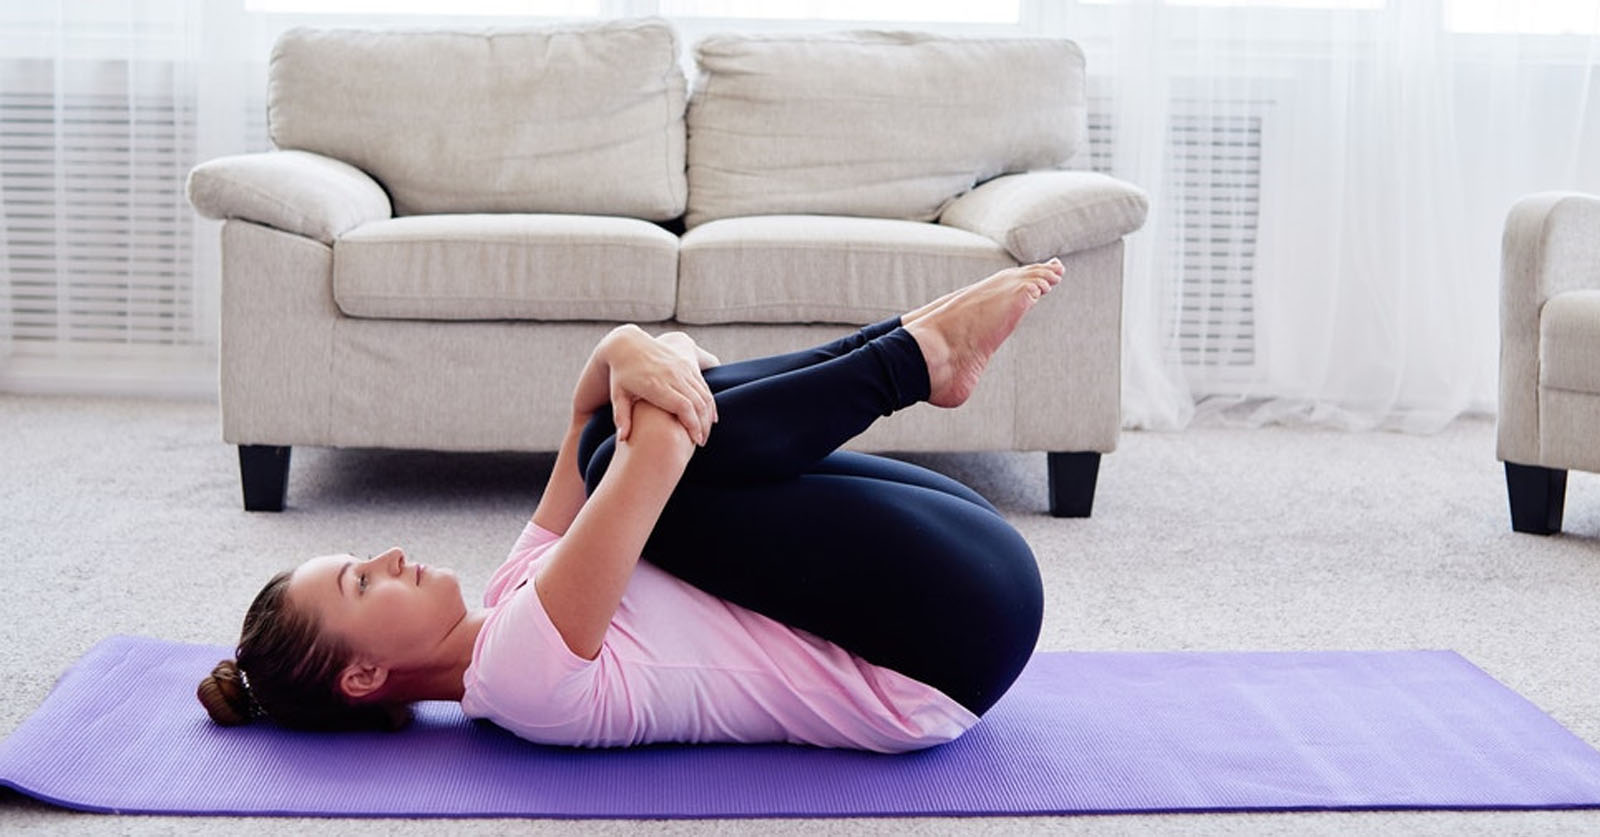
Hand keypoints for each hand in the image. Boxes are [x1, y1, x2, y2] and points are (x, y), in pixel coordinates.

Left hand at [604, 328, 716, 444]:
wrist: (627, 344)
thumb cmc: (620, 374)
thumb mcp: (617, 395)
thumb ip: (622, 417)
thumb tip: (623, 439)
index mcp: (657, 385)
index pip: (683, 407)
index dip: (693, 425)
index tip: (696, 441)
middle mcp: (673, 375)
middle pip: (697, 402)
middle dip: (703, 425)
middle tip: (702, 442)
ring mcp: (682, 368)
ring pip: (704, 394)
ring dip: (708, 415)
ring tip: (706, 432)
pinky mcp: (686, 364)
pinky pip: (704, 385)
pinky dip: (710, 402)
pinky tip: (710, 416)